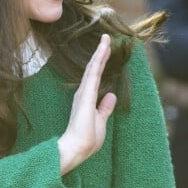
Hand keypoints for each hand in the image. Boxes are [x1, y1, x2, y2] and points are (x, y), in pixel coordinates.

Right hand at [58, 34, 116, 174]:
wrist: (76, 149)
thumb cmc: (87, 139)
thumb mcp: (101, 121)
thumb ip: (105, 108)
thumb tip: (111, 95)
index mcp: (87, 99)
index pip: (96, 78)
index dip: (101, 64)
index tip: (107, 51)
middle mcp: (84, 93)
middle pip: (93, 69)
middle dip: (100, 54)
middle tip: (107, 38)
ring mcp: (84, 92)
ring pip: (93, 67)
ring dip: (100, 52)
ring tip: (106, 39)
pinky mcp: (86, 94)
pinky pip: (94, 72)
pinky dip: (99, 59)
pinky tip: (104, 49)